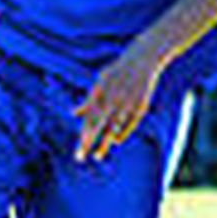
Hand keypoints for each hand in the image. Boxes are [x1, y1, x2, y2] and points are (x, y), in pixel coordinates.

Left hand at [73, 39, 164, 163]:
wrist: (143, 61)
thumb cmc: (118, 72)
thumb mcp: (100, 82)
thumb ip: (88, 101)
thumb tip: (73, 113)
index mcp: (100, 92)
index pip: (90, 118)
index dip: (84, 134)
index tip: (78, 147)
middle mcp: (113, 99)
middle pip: (98, 125)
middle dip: (88, 141)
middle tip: (79, 156)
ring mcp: (127, 103)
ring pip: (113, 128)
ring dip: (104, 143)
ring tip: (97, 155)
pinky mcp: (140, 106)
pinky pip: (129, 125)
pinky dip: (121, 134)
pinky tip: (114, 142)